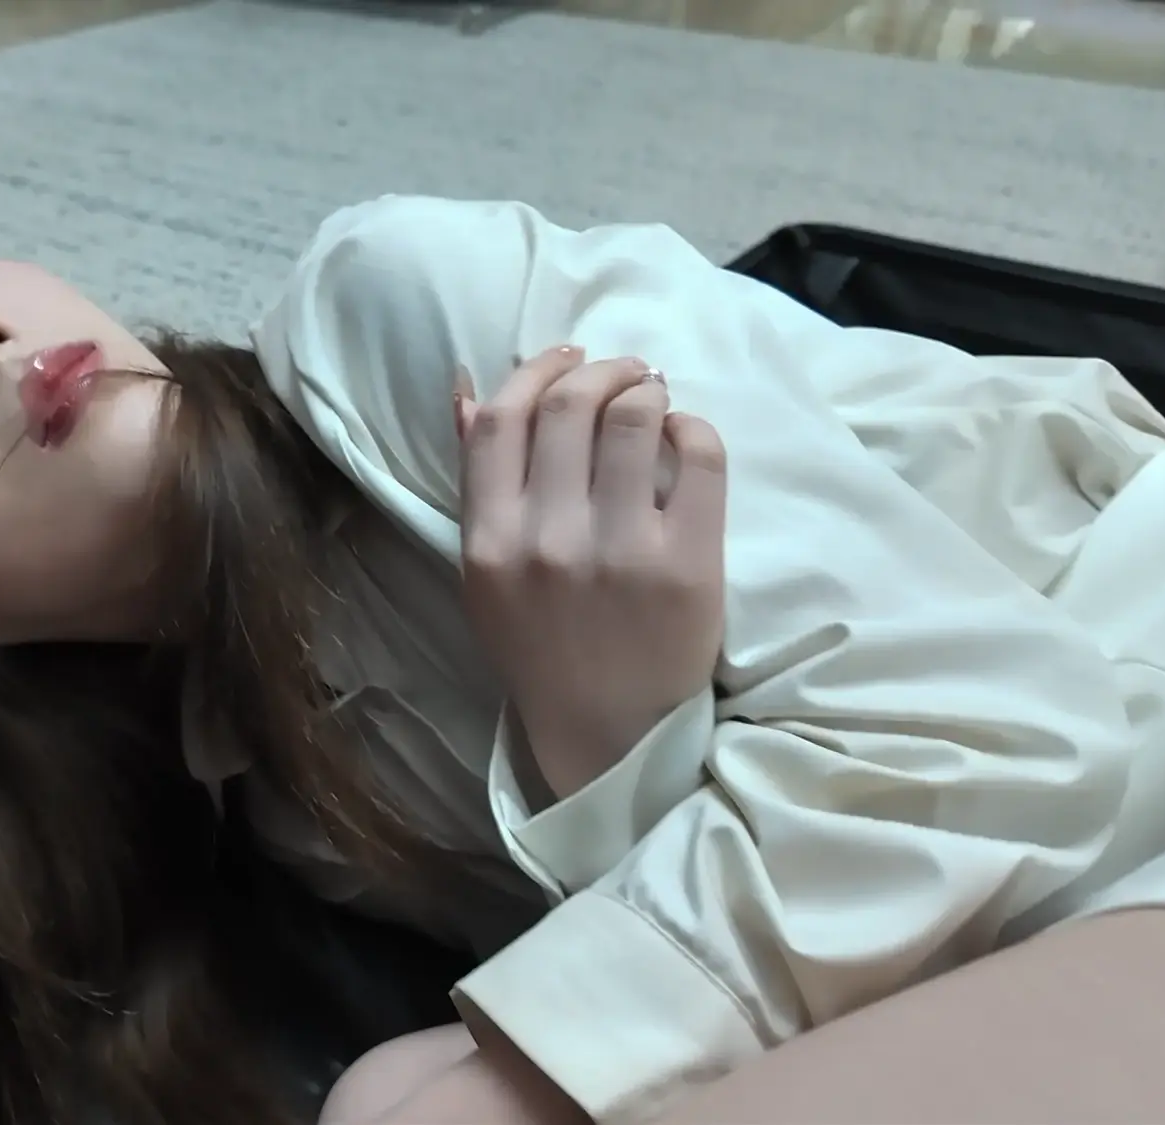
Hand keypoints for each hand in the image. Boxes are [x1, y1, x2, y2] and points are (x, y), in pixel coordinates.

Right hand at [457, 346, 726, 800]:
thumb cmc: (541, 648)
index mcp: (490, 544)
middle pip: (567, 405)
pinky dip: (691, 427)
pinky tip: (685, 436)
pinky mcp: (688, 564)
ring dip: (645, 387)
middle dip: (598, 369)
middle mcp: (548, 542)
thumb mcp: (484, 575)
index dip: (533, 372)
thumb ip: (478, 485)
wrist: (608, 734)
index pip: (499, 421)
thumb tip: (467, 387)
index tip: (565, 358)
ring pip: (632, 416)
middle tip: (622, 371)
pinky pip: (698, 455)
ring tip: (653, 395)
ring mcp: (620, 551)